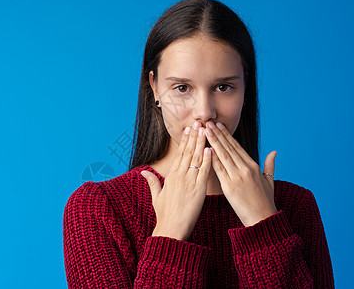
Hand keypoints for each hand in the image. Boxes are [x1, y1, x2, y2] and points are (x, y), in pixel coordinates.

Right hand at [141, 121, 211, 240]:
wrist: (171, 229)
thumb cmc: (165, 215)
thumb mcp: (156, 196)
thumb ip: (152, 181)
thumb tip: (143, 171)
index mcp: (171, 176)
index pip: (179, 154)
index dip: (185, 141)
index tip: (188, 129)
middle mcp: (180, 176)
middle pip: (188, 152)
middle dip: (194, 137)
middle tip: (198, 123)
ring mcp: (189, 182)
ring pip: (196, 158)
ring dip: (201, 143)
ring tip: (205, 130)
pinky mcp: (198, 190)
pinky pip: (204, 171)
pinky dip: (207, 159)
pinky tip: (210, 148)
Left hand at [205, 121, 277, 226]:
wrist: (263, 219)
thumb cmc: (265, 202)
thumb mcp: (269, 181)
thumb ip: (270, 165)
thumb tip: (274, 152)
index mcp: (253, 166)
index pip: (237, 147)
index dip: (227, 136)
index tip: (219, 126)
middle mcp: (245, 169)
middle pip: (229, 148)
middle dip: (218, 134)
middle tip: (208, 122)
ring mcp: (238, 177)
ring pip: (223, 155)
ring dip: (213, 142)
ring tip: (205, 131)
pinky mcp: (230, 186)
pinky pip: (219, 170)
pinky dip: (212, 159)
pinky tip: (205, 149)